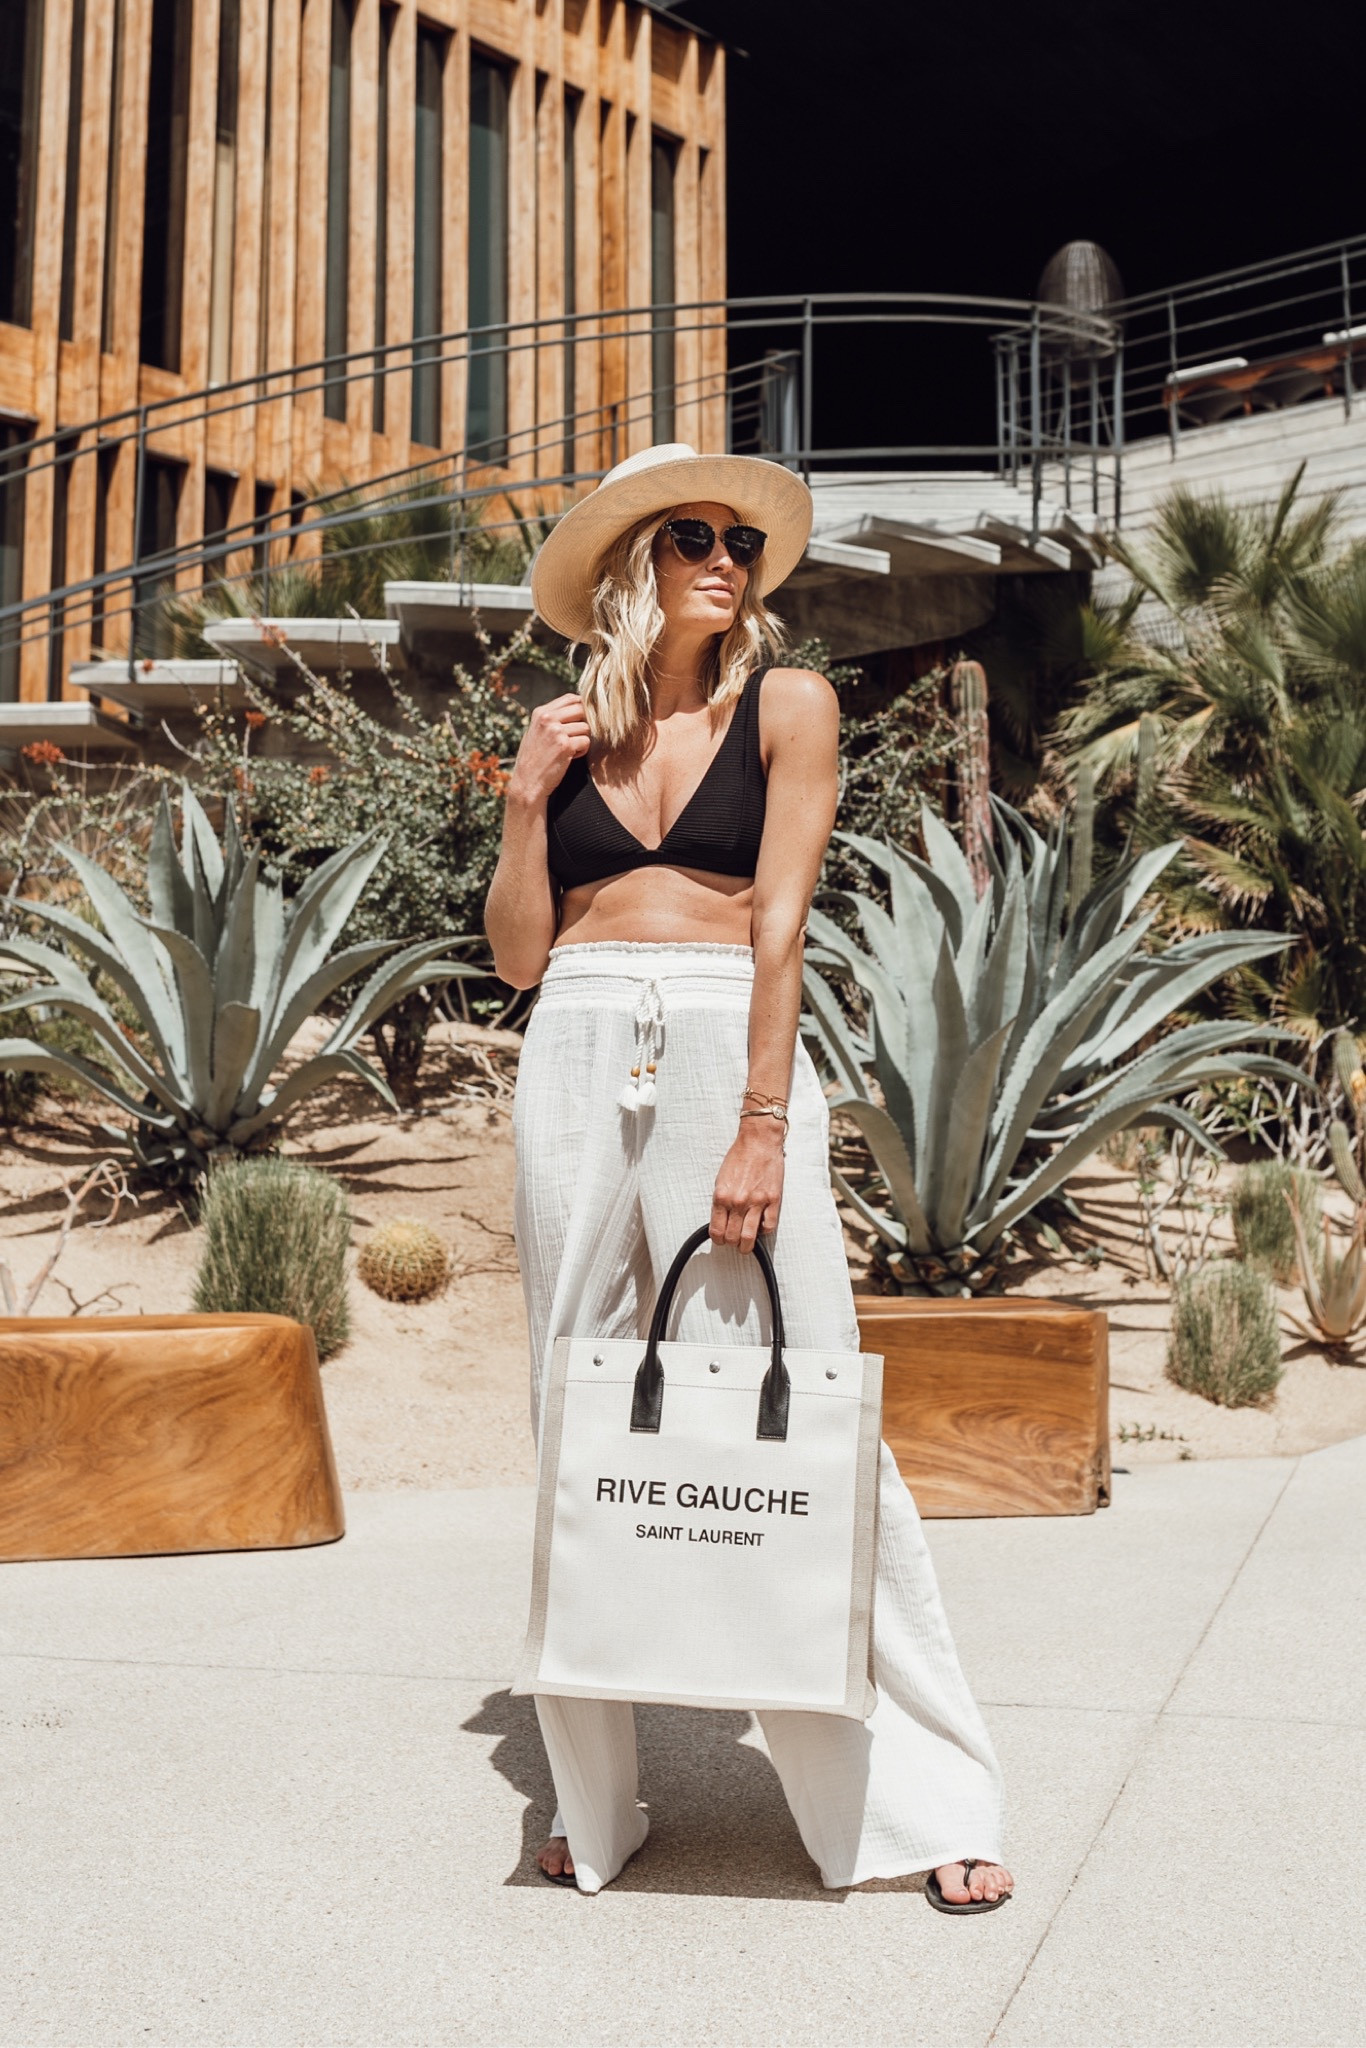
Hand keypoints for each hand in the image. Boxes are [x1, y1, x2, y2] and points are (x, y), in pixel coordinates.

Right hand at [509, 694, 590, 804]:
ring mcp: (556, 731)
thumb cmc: (534, 759)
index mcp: (540, 712)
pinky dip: (582, 751)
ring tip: (570, 750)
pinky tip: (570, 757)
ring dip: (582, 739)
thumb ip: (552, 719)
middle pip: (581, 709)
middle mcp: (547, 718)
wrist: (527, 783)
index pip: (570, 698)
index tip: (580, 720)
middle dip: (584, 723)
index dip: (580, 707)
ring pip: (586, 727)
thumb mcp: (537, 731)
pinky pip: (586, 742)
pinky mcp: (565, 746)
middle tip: (577, 736)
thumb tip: (577, 706)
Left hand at [710, 1118, 785, 1253]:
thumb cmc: (740, 1156)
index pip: (716, 1231)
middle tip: (734, 1242)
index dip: (718, 1239)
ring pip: (750, 1237)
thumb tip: (722, 1219)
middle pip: (732, 1238)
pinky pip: (769, 1226)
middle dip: (732, 1244)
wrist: (759, 1141)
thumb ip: (721, 1201)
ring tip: (747, 1245)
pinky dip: (764, 1231)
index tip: (721, 1239)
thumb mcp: (721, 1179)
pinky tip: (761, 1227)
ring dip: (747, 1246)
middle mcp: (738, 1202)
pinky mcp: (773, 1200)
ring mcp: (757, 1202)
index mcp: (722, 1196)